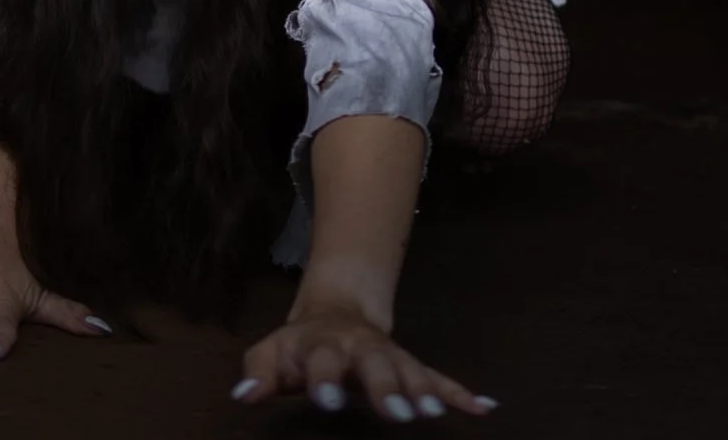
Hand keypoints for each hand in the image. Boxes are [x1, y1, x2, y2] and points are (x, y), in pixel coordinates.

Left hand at [232, 301, 498, 422]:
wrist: (335, 314)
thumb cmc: (299, 346)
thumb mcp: (271, 353)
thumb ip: (258, 374)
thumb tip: (243, 398)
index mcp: (322, 344)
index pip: (321, 361)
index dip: (324, 380)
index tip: (327, 402)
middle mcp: (361, 348)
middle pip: (375, 364)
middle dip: (386, 387)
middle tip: (396, 414)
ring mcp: (389, 356)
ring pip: (409, 370)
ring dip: (423, 391)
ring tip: (434, 414)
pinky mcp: (410, 366)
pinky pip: (437, 377)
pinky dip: (460, 392)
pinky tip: (484, 408)